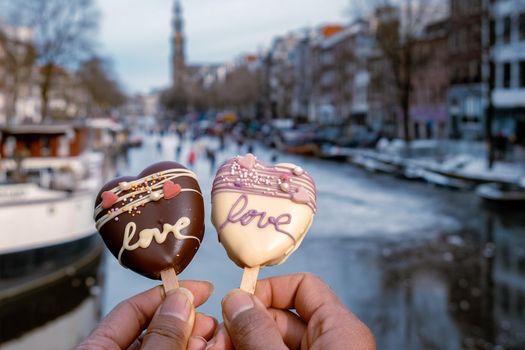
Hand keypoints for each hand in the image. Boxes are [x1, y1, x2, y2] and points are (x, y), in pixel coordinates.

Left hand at [76, 280, 216, 349]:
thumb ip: (162, 337)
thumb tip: (181, 300)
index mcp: (94, 349)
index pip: (131, 310)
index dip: (167, 294)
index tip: (201, 288)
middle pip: (152, 329)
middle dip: (186, 320)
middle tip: (211, 319)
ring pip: (165, 347)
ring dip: (192, 339)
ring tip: (215, 335)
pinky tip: (204, 349)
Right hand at [206, 273, 374, 349]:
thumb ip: (259, 331)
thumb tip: (235, 299)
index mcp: (340, 328)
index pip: (303, 286)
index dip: (267, 289)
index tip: (237, 303)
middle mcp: (332, 342)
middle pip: (281, 316)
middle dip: (245, 324)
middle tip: (218, 340)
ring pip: (273, 341)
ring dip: (243, 342)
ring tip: (218, 349)